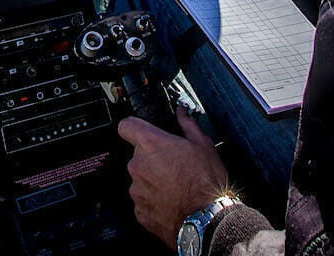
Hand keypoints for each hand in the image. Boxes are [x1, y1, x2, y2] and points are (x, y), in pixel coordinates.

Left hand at [118, 108, 229, 246]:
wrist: (207, 220)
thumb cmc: (206, 183)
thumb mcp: (203, 145)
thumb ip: (188, 125)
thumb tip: (182, 113)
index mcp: (151, 144)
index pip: (127, 126)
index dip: (134, 127)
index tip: (141, 131)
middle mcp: (138, 165)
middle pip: (138, 155)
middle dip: (153, 158)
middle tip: (173, 164)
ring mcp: (137, 189)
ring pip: (141, 178)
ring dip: (153, 179)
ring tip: (175, 186)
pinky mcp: (139, 211)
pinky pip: (143, 199)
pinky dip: (154, 199)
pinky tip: (172, 201)